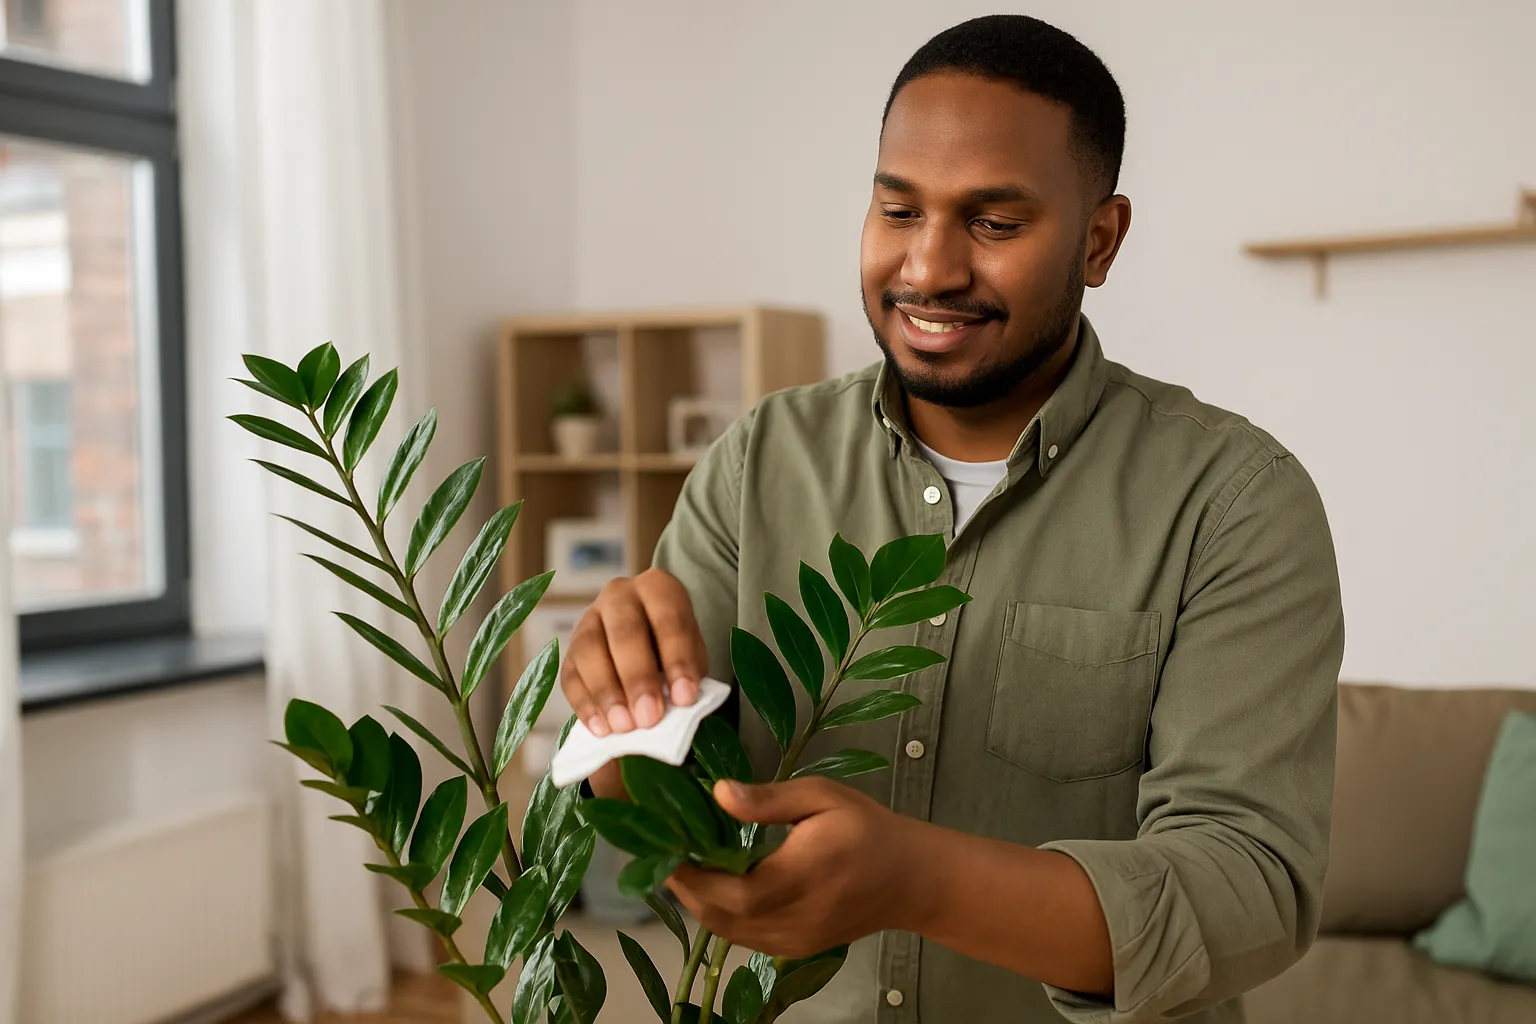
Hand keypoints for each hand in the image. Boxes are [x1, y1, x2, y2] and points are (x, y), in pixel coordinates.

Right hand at [562, 568, 708, 735]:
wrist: (646, 642)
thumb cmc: (673, 650)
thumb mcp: (690, 656)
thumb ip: (685, 676)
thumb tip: (676, 708)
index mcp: (658, 587)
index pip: (669, 620)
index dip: (677, 660)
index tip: (684, 698)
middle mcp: (619, 595)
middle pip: (625, 633)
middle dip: (638, 678)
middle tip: (649, 717)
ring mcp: (589, 619)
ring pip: (590, 652)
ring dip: (607, 693)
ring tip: (624, 727)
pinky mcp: (569, 649)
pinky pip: (570, 676)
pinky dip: (585, 704)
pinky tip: (601, 728)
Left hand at [666, 777, 929, 958]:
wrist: (911, 878)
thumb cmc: (868, 829)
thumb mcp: (822, 797)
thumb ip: (768, 799)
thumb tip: (718, 792)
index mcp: (801, 876)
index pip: (732, 890)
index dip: (690, 875)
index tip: (665, 845)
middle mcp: (795, 918)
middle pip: (720, 916)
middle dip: (685, 887)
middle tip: (665, 852)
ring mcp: (794, 941)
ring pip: (727, 932)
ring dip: (699, 903)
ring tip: (682, 866)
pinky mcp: (795, 950)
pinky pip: (744, 938)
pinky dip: (722, 915)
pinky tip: (715, 887)